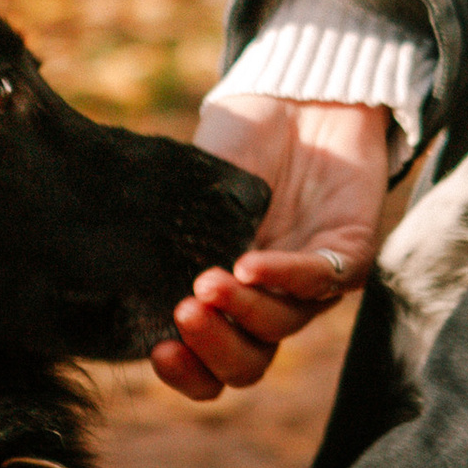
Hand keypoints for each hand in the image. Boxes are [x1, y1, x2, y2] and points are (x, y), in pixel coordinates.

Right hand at [152, 92, 390, 400]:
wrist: (297, 95)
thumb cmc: (239, 143)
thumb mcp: (191, 191)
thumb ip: (171, 234)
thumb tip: (116, 272)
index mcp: (228, 300)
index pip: (212, 366)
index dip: (186, 372)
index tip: (157, 350)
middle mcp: (271, 302)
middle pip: (249, 363)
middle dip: (212, 350)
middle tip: (181, 315)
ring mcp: (312, 283)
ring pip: (281, 325)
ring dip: (242, 309)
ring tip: (206, 282)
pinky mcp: (351, 252)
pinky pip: (321, 280)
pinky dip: (282, 276)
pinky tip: (248, 264)